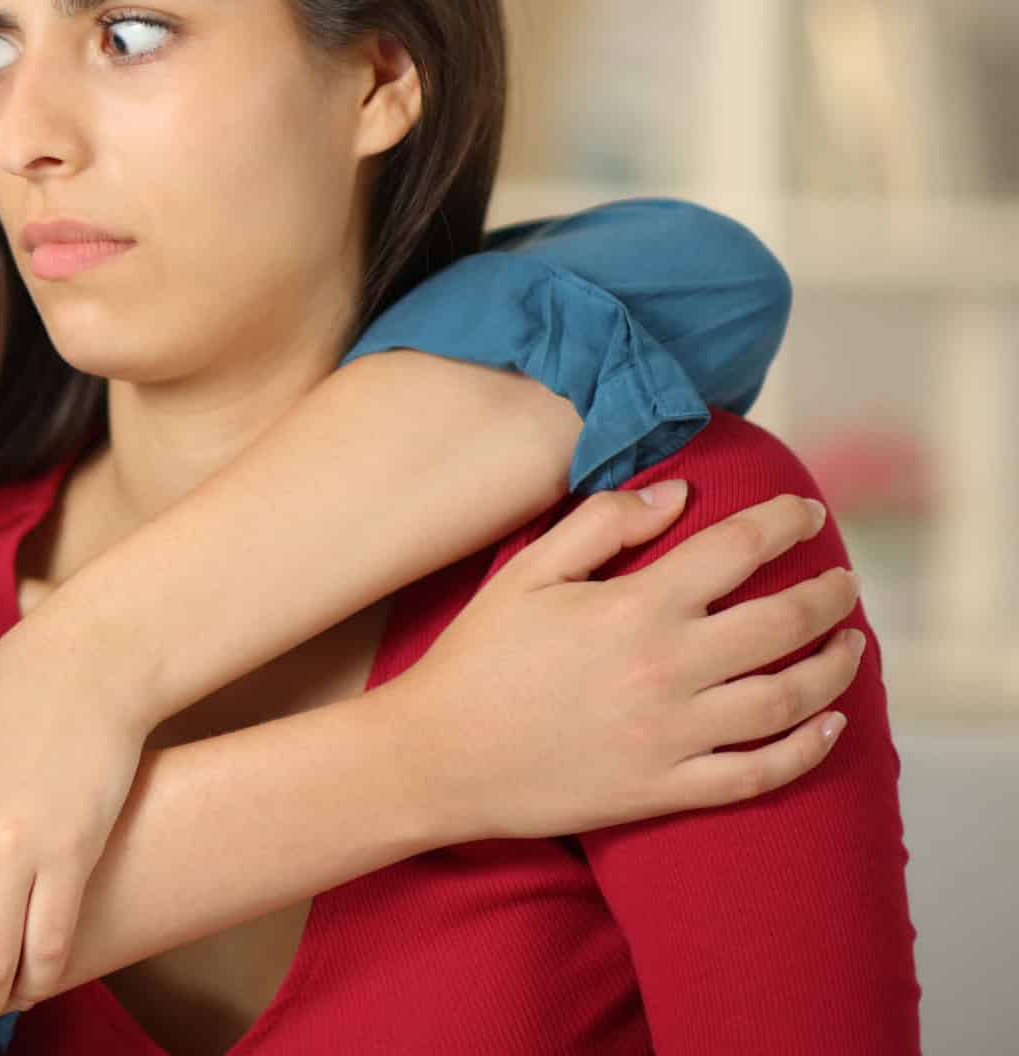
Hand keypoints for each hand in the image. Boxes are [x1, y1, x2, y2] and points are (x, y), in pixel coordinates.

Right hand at [390, 479, 864, 841]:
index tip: (807, 512)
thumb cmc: (475, 659)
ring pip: (788, 700)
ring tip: (849, 647)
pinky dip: (807, 750)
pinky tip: (829, 727)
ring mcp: (672, 735)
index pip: (737, 550)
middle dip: (830, 595)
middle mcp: (666, 668)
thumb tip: (676, 496)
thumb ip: (600, 525)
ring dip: (834, 669)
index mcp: (633, 608)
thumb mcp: (524, 574)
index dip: (784, 523)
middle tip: (844, 582)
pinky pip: (759, 773)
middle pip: (783, 623)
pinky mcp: (667, 789)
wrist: (436, 757)